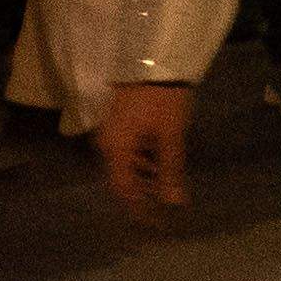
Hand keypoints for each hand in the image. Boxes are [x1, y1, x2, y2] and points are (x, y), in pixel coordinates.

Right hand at [100, 82, 191, 217]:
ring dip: (146, 176)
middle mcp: (107, 143)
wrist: (155, 58)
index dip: (138, 208)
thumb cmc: (163, 99)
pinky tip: (162, 163)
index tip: (154, 222)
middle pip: (122, 177)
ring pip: (126, 163)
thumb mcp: (171, 135)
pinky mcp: (120, 121)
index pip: (123, 189)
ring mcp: (112, 131)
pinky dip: (145, 160)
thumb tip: (173, 202)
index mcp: (115, 149)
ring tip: (168, 186)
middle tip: (165, 206)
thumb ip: (170, 170)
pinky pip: (129, 149)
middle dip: (144, 192)